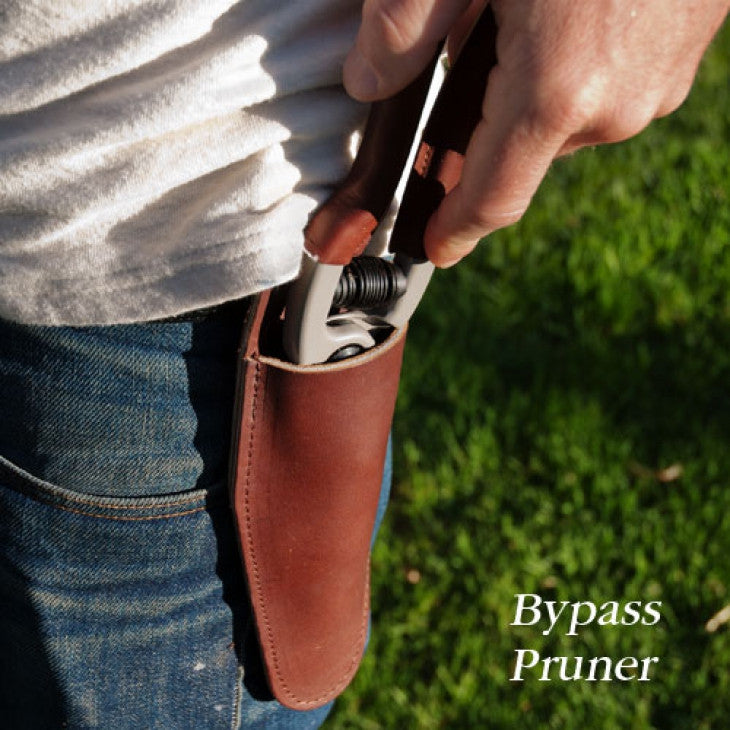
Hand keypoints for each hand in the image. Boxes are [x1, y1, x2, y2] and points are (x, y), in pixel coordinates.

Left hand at [343, 0, 728, 266]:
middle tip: (467, 60)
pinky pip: (611, 86)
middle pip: (523, 153)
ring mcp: (660, 82)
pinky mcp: (686, 53)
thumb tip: (367, 84)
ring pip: (568, 119)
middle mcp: (614, 105)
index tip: (436, 247)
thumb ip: (401, 27)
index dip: (457, 230)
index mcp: (555, 92)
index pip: (492, 200)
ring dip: (533, 91)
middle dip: (485, 126)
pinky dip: (576, 67)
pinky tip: (569, 10)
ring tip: (526, 17)